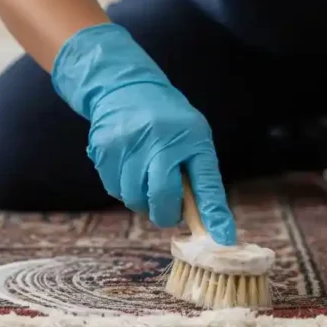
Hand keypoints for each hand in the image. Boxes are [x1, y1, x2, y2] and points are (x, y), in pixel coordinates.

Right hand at [50, 23, 235, 243]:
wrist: (124, 87)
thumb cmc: (167, 119)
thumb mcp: (193, 139)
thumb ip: (201, 179)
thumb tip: (212, 225)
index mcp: (190, 137)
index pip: (205, 182)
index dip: (213, 214)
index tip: (223, 239)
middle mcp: (159, 139)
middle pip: (161, 198)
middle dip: (165, 213)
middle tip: (167, 208)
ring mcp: (128, 144)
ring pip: (133, 199)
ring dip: (142, 200)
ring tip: (146, 178)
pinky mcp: (103, 149)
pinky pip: (114, 189)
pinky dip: (123, 188)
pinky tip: (128, 168)